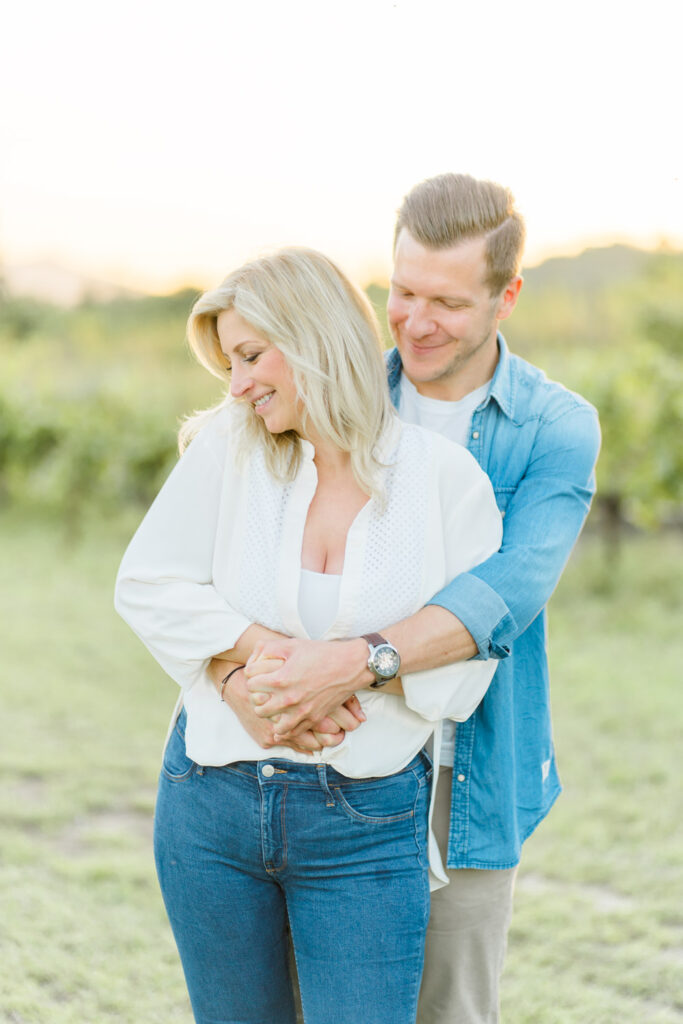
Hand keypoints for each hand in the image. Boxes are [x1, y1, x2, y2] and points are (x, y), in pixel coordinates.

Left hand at [208, 659, 348, 753]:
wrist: (350, 665)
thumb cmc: (321, 653)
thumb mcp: (292, 644)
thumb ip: (268, 650)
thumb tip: (253, 659)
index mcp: (281, 679)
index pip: (251, 685)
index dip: (252, 678)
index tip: (258, 675)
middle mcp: (289, 699)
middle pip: (258, 708)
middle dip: (258, 699)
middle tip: (264, 692)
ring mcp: (302, 711)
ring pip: (274, 724)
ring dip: (272, 716)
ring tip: (275, 705)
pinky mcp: (313, 718)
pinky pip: (292, 732)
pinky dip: (286, 727)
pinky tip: (286, 717)